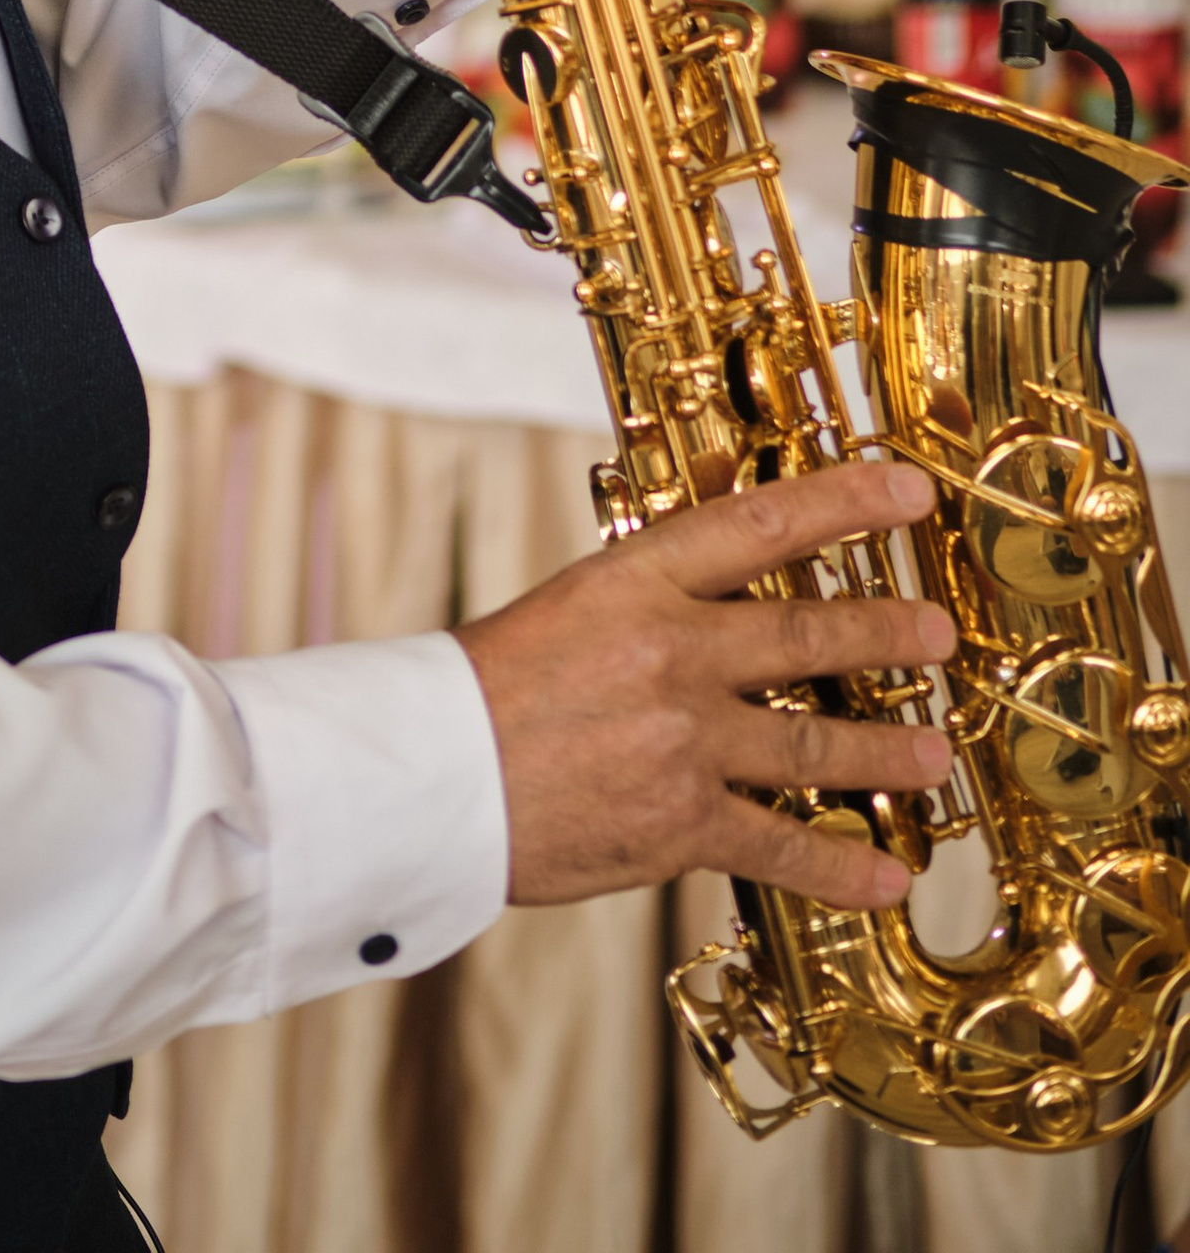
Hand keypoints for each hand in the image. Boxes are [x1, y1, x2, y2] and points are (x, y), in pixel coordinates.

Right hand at [456, 463, 951, 907]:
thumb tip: (721, 579)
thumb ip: (650, 599)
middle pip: (807, 636)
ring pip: (812, 743)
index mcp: (634, 582)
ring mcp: (682, 740)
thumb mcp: (569, 608)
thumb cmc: (484, 691)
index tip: (906, 490)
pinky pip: (781, 846)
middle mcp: (670, 652)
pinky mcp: (680, 822)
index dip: (843, 502)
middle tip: (939, 632)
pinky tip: (887, 877)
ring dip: (884, 750)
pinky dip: (841, 867)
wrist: (430, 778)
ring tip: (933, 752)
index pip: (759, 525)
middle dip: (886, 632)